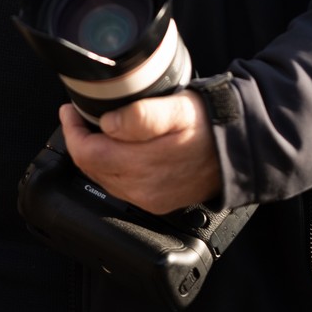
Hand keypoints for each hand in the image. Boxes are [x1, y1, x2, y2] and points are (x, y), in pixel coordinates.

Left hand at [58, 91, 221, 214]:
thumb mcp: (179, 108)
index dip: (73, 130)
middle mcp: (143, 189)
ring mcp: (149, 199)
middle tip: (79, 117)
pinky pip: (120, 187)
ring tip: (96, 131)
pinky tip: (116, 150)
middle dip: (80, 141)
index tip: (71, 110)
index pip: (87, 153)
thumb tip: (108, 124)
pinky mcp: (156, 202)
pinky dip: (110, 168)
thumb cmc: (210, 124)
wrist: (241, 149)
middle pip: (91, 168)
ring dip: (94, 155)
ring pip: (102, 179)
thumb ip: (142, 116)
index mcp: (144, 166)